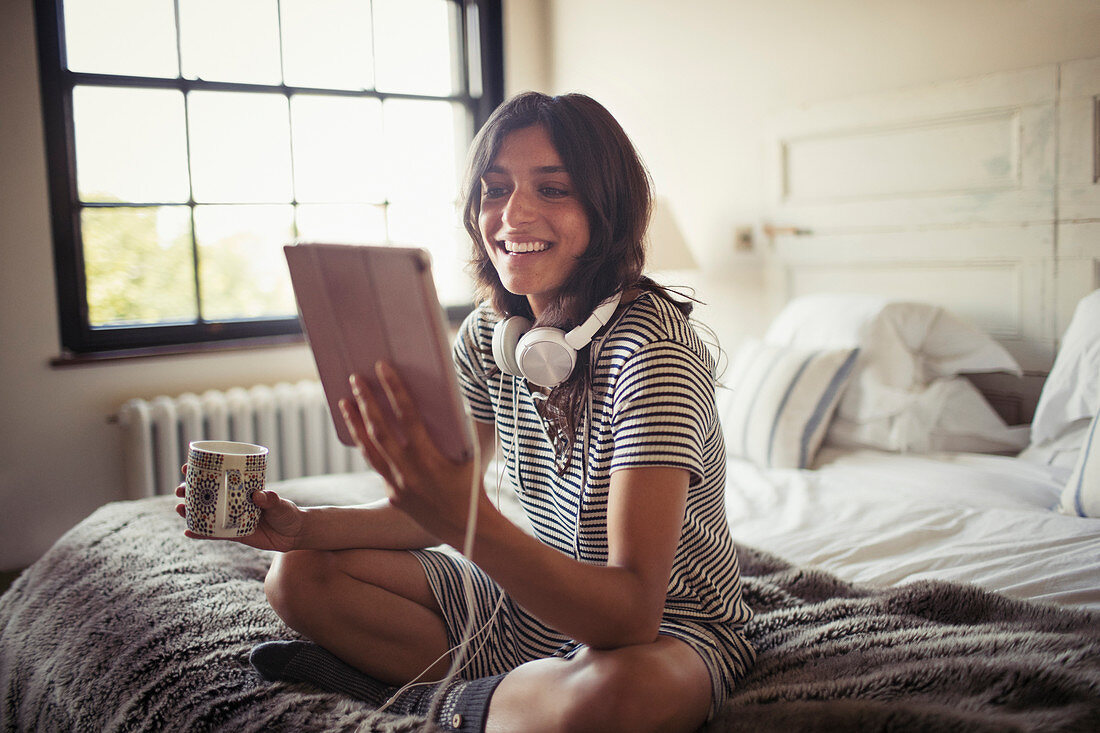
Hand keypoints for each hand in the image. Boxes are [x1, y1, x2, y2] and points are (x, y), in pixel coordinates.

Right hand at [175, 466, 304, 551]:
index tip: (186, 466)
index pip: (220, 477)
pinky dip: (201, 533)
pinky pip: (214, 534)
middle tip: (179, 489)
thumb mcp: (281, 504)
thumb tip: (260, 495)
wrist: (294, 535)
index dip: (202, 471)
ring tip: (178, 508)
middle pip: (207, 494)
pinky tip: (187, 532)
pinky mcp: (234, 534)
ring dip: (191, 511)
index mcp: (242, 489)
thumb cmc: (288, 513)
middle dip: (190, 491)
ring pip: (207, 513)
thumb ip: (271, 500)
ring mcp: (232, 518)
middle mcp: (234, 502)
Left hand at [340, 361, 477, 544]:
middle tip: (356, 378)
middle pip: (380, 431)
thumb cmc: (473, 485)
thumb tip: (437, 399)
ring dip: (356, 423)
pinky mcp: (393, 495)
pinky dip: (366, 446)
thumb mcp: (468, 453)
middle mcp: (410, 472)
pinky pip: (376, 465)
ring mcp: (398, 485)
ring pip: (369, 449)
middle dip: (366, 401)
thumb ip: (452, 429)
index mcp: (431, 458)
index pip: (407, 415)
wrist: (468, 527)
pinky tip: (359, 431)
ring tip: (345, 402)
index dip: (393, 389)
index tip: (382, 367)